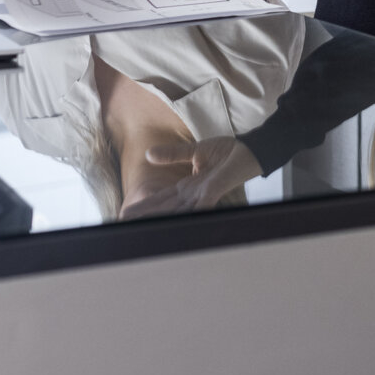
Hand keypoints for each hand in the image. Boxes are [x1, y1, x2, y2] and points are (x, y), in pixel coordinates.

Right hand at [118, 135, 262, 218]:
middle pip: (165, 208)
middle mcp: (194, 194)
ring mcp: (205, 194)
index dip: (144, 207)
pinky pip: (201, 204)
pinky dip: (190, 212)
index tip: (125, 215)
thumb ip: (172, 155)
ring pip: (179, 209)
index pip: (162, 199)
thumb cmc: (228, 153)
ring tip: (141, 225)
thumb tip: (148, 154)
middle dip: (145, 216)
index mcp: (188, 187)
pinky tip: (178, 219)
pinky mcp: (216, 189)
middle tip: (123, 224)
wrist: (251, 149)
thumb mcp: (195, 151)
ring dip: (161, 217)